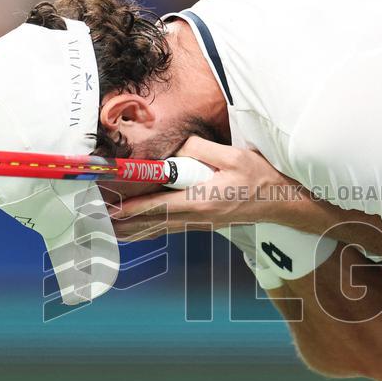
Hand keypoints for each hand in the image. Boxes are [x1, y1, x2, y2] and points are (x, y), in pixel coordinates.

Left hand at [110, 136, 300, 239]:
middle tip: (100, 225)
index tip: (113, 210)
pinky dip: (152, 230)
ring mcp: (201, 223)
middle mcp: (198, 217)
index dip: (134, 209)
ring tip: (110, 232)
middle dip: (126, 224)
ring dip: (135, 231)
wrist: (281, 201)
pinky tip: (139, 231)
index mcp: (202, 201)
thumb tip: (175, 147)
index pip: (159, 206)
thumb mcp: (233, 156)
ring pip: (161, 228)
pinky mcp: (204, 223)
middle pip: (154, 223)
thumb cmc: (259, 178)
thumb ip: (201, 151)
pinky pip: (171, 228)